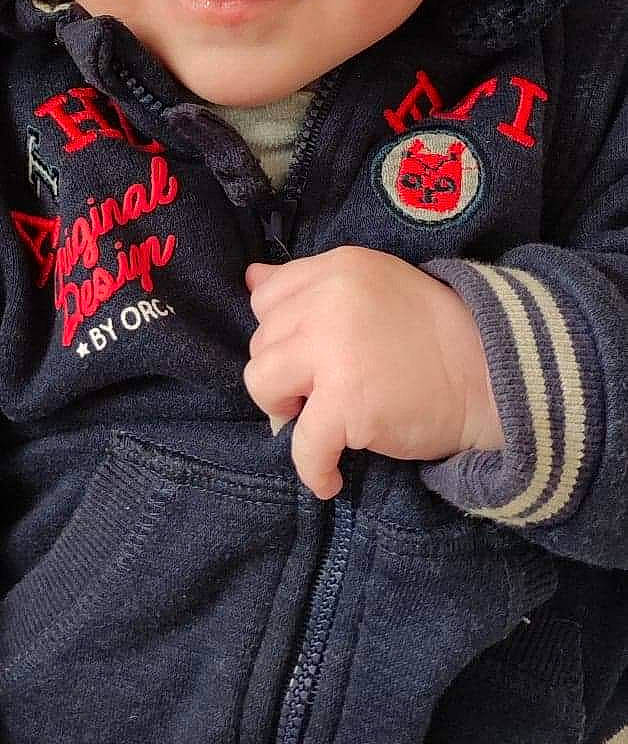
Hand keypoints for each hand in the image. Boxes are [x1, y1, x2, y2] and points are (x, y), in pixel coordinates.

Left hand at [244, 245, 503, 498]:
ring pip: (261, 384)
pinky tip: (330, 476)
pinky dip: (312, 469)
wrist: (493, 375)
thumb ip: (313, 283)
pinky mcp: (346, 403)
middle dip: (285, 374)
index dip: (281, 332)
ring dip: (285, 411)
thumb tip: (251, 278)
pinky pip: (301, 445)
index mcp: (338, 268)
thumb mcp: (372, 284)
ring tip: (320, 422)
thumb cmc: (434, 333)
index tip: (308, 354)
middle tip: (322, 393)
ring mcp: (335, 352)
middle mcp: (330, 301)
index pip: (267, 296)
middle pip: (261, 343)